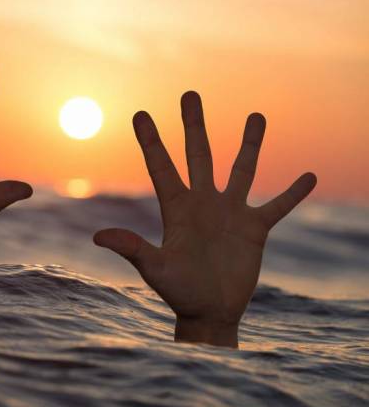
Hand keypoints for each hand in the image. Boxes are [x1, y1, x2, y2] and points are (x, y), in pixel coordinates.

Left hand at [94, 92, 315, 346]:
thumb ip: (132, 248)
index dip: (150, 141)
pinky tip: (309, 176)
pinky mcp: (254, 229)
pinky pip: (277, 205)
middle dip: (194, 125)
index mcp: (176, 208)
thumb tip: (98, 236)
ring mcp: (229, 213)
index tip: (140, 114)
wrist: (209, 312)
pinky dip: (293, 193)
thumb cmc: (178, 292)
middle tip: (190, 94)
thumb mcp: (154, 269)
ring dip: (249, 144)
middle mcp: (202, 203)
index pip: (161, 166)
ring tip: (256, 115)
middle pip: (198, 154)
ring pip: (241, 169)